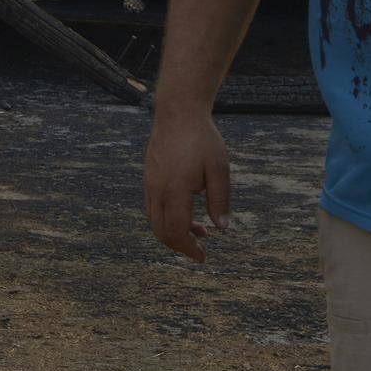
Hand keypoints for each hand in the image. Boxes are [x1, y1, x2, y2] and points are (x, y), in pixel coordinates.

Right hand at [144, 108, 231, 260]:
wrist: (178, 112)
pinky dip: (167, 218)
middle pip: (161, 232)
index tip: (203, 257)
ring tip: (199, 230)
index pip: (177, 231)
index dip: (189, 249)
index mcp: (176, 190)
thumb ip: (220, 200)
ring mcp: (150, 183)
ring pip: (155, 221)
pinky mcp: (149, 177)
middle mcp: (158, 189)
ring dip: (174, 232)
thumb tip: (222, 228)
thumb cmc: (202, 139)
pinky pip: (153, 207)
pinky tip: (186, 212)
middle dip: (180, 246)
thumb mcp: (219, 169)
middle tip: (201, 250)